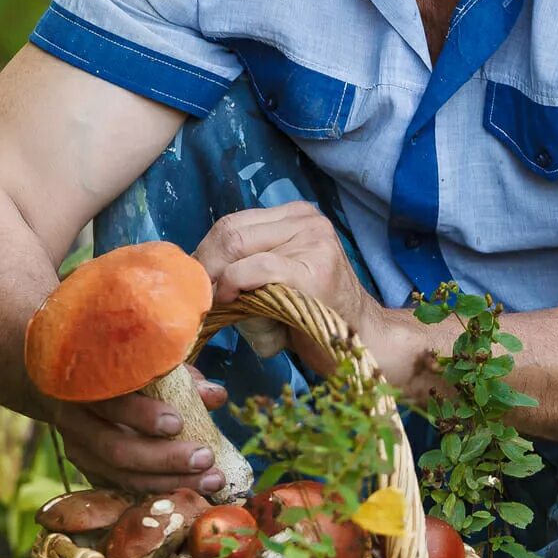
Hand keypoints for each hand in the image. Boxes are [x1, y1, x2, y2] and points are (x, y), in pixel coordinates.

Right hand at [48, 369, 231, 495]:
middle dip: (164, 458)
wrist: (63, 384)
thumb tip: (216, 395)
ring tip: (209, 480)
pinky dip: (155, 491)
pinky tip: (188, 492)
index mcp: (86, 384)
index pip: (111, 403)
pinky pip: (121, 487)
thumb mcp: (141, 364)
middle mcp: (75, 420)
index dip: (141, 416)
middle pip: (116, 449)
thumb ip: (178, 377)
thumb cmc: (114, 369)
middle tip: (205, 459)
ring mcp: (77, 449)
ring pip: (120, 475)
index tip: (177, 423)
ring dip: (168, 481)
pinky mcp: (86, 470)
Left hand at [194, 202, 377, 374]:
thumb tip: (195, 271)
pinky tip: (230, 300)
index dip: (204, 254)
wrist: (362, 342)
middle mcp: (307, 220)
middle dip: (204, 265)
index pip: (231, 224)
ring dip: (216, 278)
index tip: (195, 283)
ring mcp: (314, 240)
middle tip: (197, 296)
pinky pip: (257, 268)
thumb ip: (245, 262)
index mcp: (296, 215)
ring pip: (237, 245)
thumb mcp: (275, 278)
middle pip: (229, 231)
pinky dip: (234, 283)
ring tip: (216, 302)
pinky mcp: (313, 269)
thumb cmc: (312, 315)